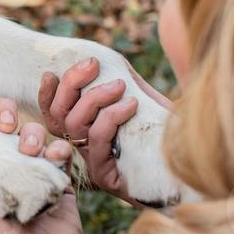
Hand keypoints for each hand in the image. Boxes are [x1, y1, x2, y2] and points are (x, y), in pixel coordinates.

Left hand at [0, 75, 83, 233]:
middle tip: (4, 123)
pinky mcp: (56, 181)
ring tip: (31, 150)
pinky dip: (58, 150)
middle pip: (1, 122)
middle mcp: (0, 168)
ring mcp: (30, 172)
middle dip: (3, 113)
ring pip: (31, 133)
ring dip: (32, 134)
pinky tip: (54, 158)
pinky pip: (59, 152)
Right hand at [38, 58, 170, 204]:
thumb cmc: (165, 135)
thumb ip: (124, 83)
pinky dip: (111, 116)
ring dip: (95, 97)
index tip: (51, 72)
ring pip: (74, 124)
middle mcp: (82, 148)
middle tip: (92, 64)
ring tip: (120, 86)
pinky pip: (97, 139)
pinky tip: (131, 104)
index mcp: (84, 131)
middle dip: (70, 83)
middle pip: (58, 115)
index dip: (46, 94)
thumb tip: (109, 57)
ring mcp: (91, 163)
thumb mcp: (141, 102)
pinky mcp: (104, 176)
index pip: (53, 114)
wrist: (187, 170)